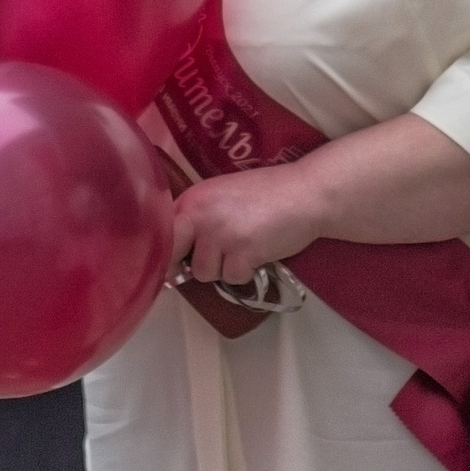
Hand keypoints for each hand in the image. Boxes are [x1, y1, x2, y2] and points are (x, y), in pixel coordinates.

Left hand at [172, 163, 328, 287]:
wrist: (306, 193)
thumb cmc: (269, 192)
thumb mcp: (225, 194)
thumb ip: (201, 214)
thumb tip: (182, 245)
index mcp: (194, 197)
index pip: (163, 231)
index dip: (169, 249)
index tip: (178, 259)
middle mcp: (201, 214)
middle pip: (173, 256)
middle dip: (188, 262)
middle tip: (210, 259)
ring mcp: (220, 234)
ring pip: (203, 273)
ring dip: (223, 268)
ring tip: (245, 248)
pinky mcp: (242, 252)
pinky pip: (232, 278)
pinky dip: (246, 271)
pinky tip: (260, 252)